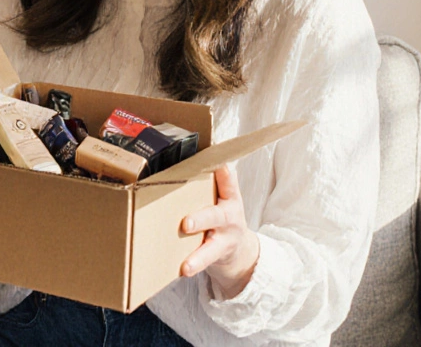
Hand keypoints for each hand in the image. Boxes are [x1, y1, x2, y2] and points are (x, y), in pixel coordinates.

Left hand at [180, 165, 259, 298]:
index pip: (229, 183)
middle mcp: (229, 219)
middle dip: (201, 219)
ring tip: (186, 266)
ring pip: (211, 250)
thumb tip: (196, 148)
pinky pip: (204, 264)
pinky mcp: (216, 259)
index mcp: (229, 199)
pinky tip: (180, 271)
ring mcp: (224, 241)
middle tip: (185, 223)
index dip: (225, 174)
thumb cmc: (220, 214)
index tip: (220, 165)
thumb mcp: (222, 196)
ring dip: (198, 257)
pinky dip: (192, 267)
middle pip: (216, 217)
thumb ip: (214, 178)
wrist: (240, 250)